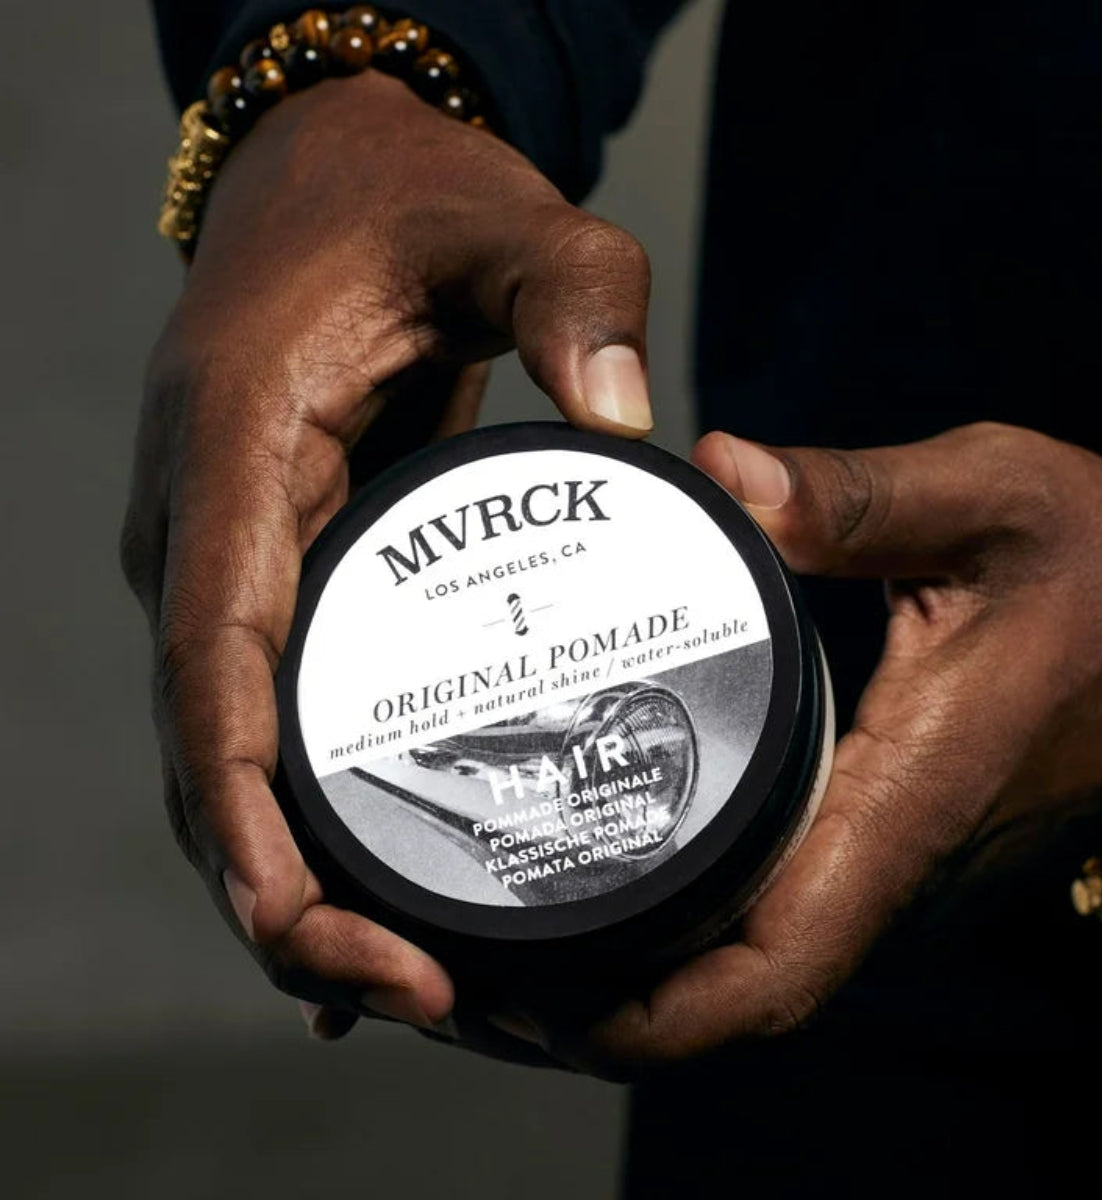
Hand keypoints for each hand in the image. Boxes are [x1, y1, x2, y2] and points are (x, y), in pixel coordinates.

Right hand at [120, 70, 652, 1039]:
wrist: (328, 183)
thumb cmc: (407, 204)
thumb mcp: (509, 225)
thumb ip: (574, 296)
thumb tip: (632, 416)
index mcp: (233, 448)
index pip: (212, 655)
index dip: (242, 804)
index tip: (305, 921)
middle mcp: (204, 527)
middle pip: (210, 749)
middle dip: (283, 892)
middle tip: (416, 991)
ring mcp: (227, 561)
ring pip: (230, 757)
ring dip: (294, 882)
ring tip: (408, 982)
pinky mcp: (272, 577)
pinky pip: (269, 723)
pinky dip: (304, 825)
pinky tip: (361, 914)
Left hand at [530, 422, 1101, 1073]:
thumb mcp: (991, 498)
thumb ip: (857, 495)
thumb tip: (725, 470)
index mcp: (910, 801)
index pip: (774, 969)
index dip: (654, 1016)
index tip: (542, 1006)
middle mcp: (899, 862)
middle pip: (739, 994)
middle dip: (612, 1008)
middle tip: (488, 962)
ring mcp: (902, 865)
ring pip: (759, 965)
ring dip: (649, 975)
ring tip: (529, 924)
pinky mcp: (901, 842)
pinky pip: (787, 914)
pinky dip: (701, 926)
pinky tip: (633, 865)